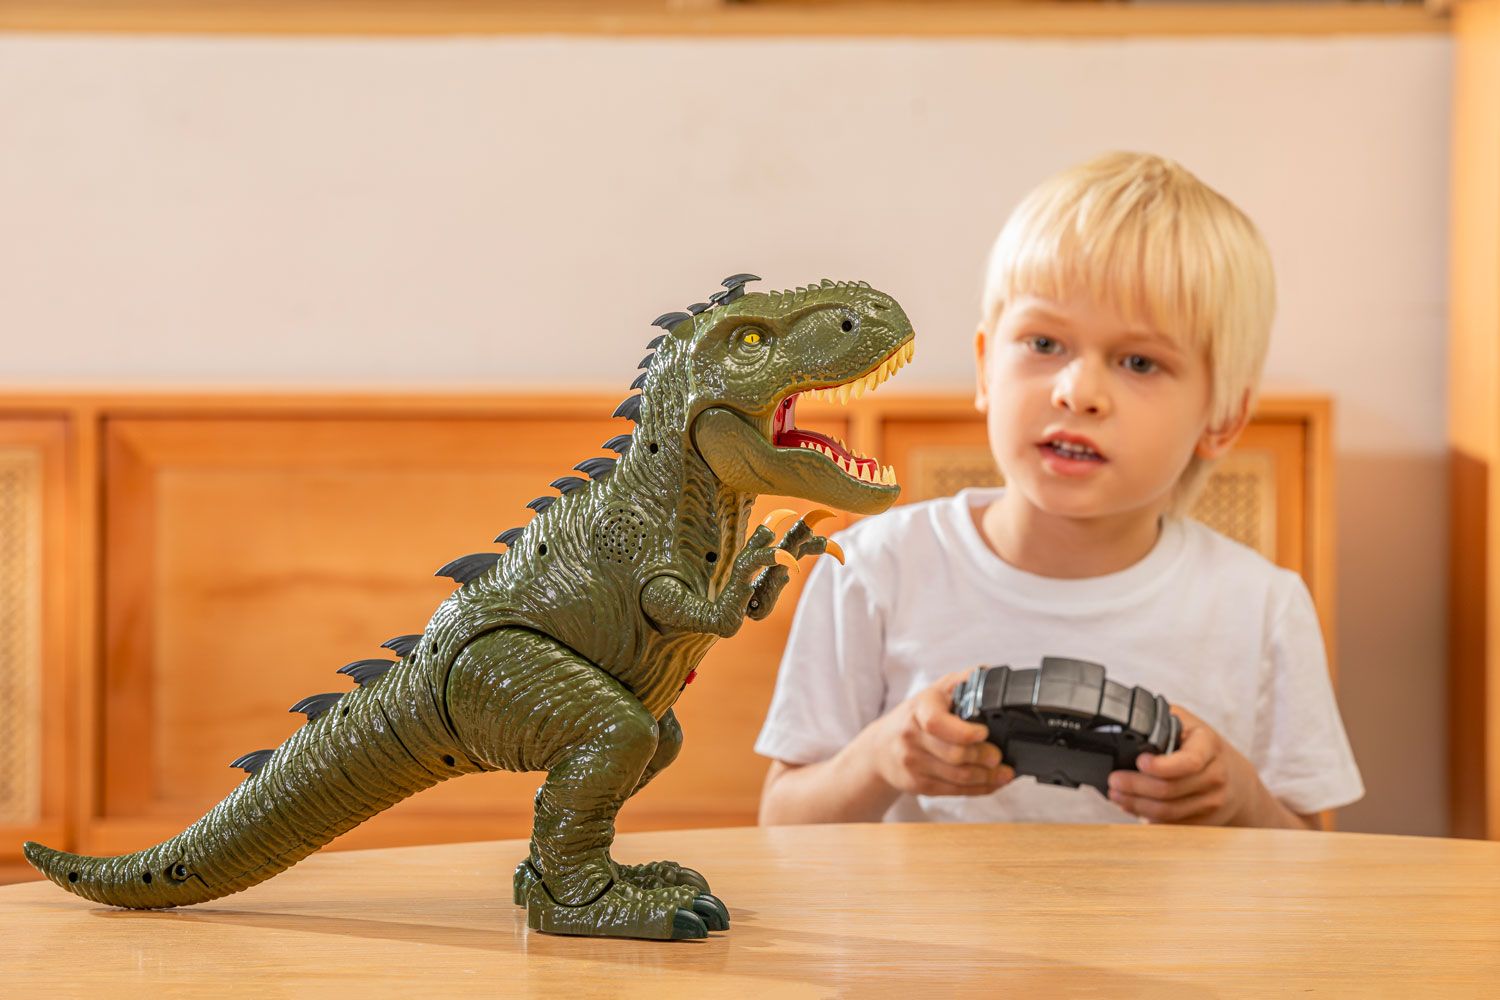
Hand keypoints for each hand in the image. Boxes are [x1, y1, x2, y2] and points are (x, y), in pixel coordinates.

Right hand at [870, 670, 1014, 796]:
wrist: (881, 748)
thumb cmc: (916, 716)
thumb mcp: (934, 693)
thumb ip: (961, 682)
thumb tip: (990, 673)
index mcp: (919, 708)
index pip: (937, 722)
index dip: (964, 732)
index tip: (984, 732)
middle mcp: (912, 736)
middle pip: (955, 754)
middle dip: (985, 758)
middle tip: (1001, 758)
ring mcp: (913, 763)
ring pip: (958, 777)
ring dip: (987, 778)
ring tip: (1004, 774)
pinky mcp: (918, 784)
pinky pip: (954, 791)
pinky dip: (978, 789)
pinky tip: (991, 784)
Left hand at [1106, 705, 1258, 825]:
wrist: (1235, 777)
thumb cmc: (1200, 745)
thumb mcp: (1185, 723)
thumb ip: (1160, 722)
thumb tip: (1122, 728)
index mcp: (1208, 745)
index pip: (1189, 761)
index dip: (1161, 766)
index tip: (1139, 762)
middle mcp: (1216, 775)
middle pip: (1171, 790)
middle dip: (1135, 786)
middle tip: (1114, 781)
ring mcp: (1213, 801)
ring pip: (1169, 811)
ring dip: (1137, 804)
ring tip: (1117, 795)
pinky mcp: (1207, 821)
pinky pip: (1174, 824)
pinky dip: (1149, 817)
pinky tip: (1134, 807)